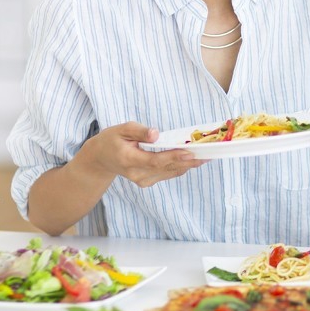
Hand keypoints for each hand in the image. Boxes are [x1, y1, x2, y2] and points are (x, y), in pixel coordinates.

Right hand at [76, 122, 208, 188]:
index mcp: (128, 160)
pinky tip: (195, 160)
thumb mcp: (121, 129)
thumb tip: (156, 134)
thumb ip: (139, 131)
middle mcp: (136, 174)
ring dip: (189, 165)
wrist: (101, 159)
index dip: (173, 158)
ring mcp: (142, 180)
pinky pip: (168, 174)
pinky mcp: (148, 181)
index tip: (190, 153)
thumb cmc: (111, 140)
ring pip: (170, 173)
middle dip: (188, 161)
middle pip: (166, 168)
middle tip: (208, 154)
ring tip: (207, 156)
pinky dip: (182, 167)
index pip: (154, 161)